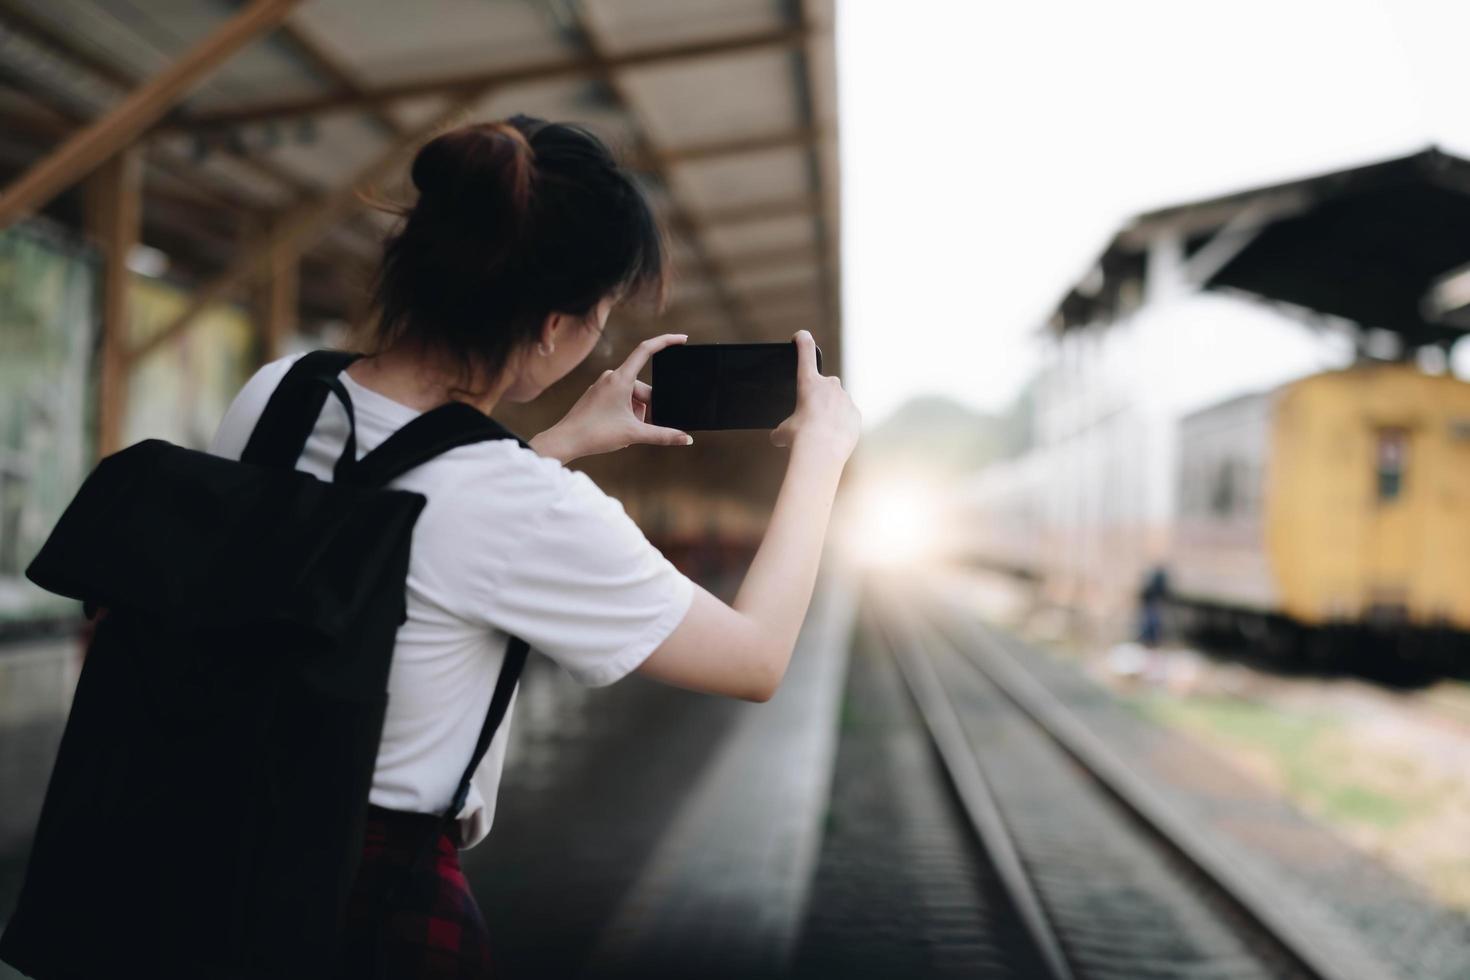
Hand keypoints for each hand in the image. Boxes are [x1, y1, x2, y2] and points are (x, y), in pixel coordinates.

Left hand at [530, 333, 693, 462]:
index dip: (666, 341)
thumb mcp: (634, 434)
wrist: (565, 440)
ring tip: (627, 432)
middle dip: (649, 408)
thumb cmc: (595, 434)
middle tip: (643, 428)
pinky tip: (619, 430)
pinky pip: (620, 400)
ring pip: (632, 396)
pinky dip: (626, 414)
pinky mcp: (597, 395)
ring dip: (637, 414)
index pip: (647, 350)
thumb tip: (686, 439)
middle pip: (643, 387)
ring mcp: (603, 386)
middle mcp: (611, 377)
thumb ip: (663, 435)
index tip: (682, 339)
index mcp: (620, 379)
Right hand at [770, 330, 860, 462]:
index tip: (799, 336)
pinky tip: (832, 437)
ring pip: (836, 402)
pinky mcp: (855, 413)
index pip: (805, 350)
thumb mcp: (782, 433)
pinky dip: (840, 424)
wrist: (822, 452)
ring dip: (829, 412)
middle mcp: (829, 385)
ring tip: (821, 432)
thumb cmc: (799, 438)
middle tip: (810, 418)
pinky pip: (847, 415)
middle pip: (822, 386)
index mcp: (808, 382)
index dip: (801, 339)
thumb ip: (781, 429)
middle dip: (817, 399)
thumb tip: (778, 437)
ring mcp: (845, 398)